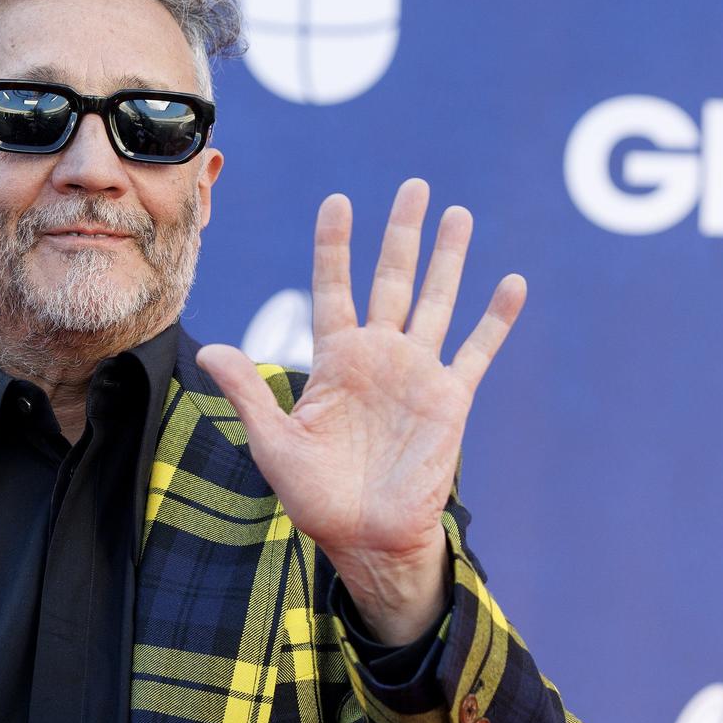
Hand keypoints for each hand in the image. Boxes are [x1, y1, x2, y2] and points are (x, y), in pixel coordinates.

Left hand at [197, 178, 523, 643]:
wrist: (366, 538)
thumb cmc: (316, 497)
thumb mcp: (273, 443)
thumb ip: (250, 392)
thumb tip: (209, 350)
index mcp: (334, 361)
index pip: (334, 288)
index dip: (335, 246)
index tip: (338, 201)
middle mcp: (378, 356)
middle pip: (391, 279)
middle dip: (402, 233)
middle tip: (414, 185)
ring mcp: (417, 374)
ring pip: (437, 301)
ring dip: (449, 258)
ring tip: (459, 214)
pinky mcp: (450, 399)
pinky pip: (476, 351)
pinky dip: (495, 319)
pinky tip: (512, 283)